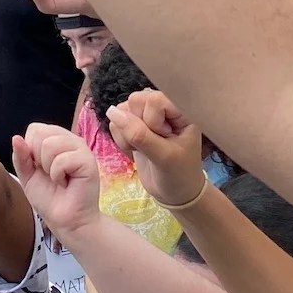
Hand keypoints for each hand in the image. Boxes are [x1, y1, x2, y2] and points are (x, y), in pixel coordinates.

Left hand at [9, 123, 102, 234]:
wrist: (66, 221)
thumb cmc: (50, 199)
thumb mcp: (28, 177)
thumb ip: (21, 158)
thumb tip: (16, 138)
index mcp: (57, 140)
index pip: (35, 129)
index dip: (31, 150)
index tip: (40, 168)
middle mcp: (70, 140)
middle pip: (40, 133)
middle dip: (38, 158)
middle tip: (50, 174)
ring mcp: (81, 149)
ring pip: (50, 144)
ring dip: (48, 168)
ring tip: (58, 178)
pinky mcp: (88, 161)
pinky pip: (62, 160)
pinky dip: (57, 175)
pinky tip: (66, 183)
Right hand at [105, 89, 206, 207]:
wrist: (175, 194)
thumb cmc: (179, 174)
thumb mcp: (164, 156)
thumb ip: (139, 135)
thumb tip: (112, 112)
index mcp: (180, 109)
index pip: (153, 99)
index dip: (152, 120)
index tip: (163, 138)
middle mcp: (163, 108)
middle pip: (135, 101)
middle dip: (137, 126)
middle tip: (151, 145)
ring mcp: (147, 116)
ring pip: (122, 111)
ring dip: (127, 134)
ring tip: (143, 149)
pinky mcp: (134, 126)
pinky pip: (116, 122)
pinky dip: (121, 139)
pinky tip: (135, 151)